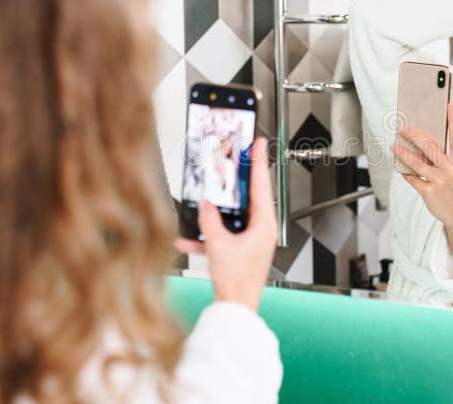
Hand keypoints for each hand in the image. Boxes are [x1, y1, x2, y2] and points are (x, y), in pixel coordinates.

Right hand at [175, 137, 277, 311]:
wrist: (236, 309)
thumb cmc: (237, 282)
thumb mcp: (219, 246)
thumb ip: (210, 221)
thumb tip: (205, 205)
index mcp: (263, 225)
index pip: (261, 185)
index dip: (259, 162)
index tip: (260, 144)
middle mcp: (261, 230)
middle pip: (248, 197)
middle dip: (235, 182)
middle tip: (235, 160)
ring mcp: (252, 240)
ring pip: (233, 216)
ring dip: (215, 213)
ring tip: (205, 200)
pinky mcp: (242, 250)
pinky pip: (224, 235)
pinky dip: (208, 236)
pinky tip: (188, 239)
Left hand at [390, 104, 452, 268]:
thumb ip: (446, 156)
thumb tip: (424, 140)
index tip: (450, 105)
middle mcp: (451, 170)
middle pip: (431, 147)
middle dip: (415, 136)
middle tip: (403, 128)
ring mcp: (440, 182)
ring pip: (417, 163)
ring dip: (402, 153)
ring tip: (393, 146)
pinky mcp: (429, 193)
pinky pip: (412, 179)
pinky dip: (405, 172)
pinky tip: (400, 168)